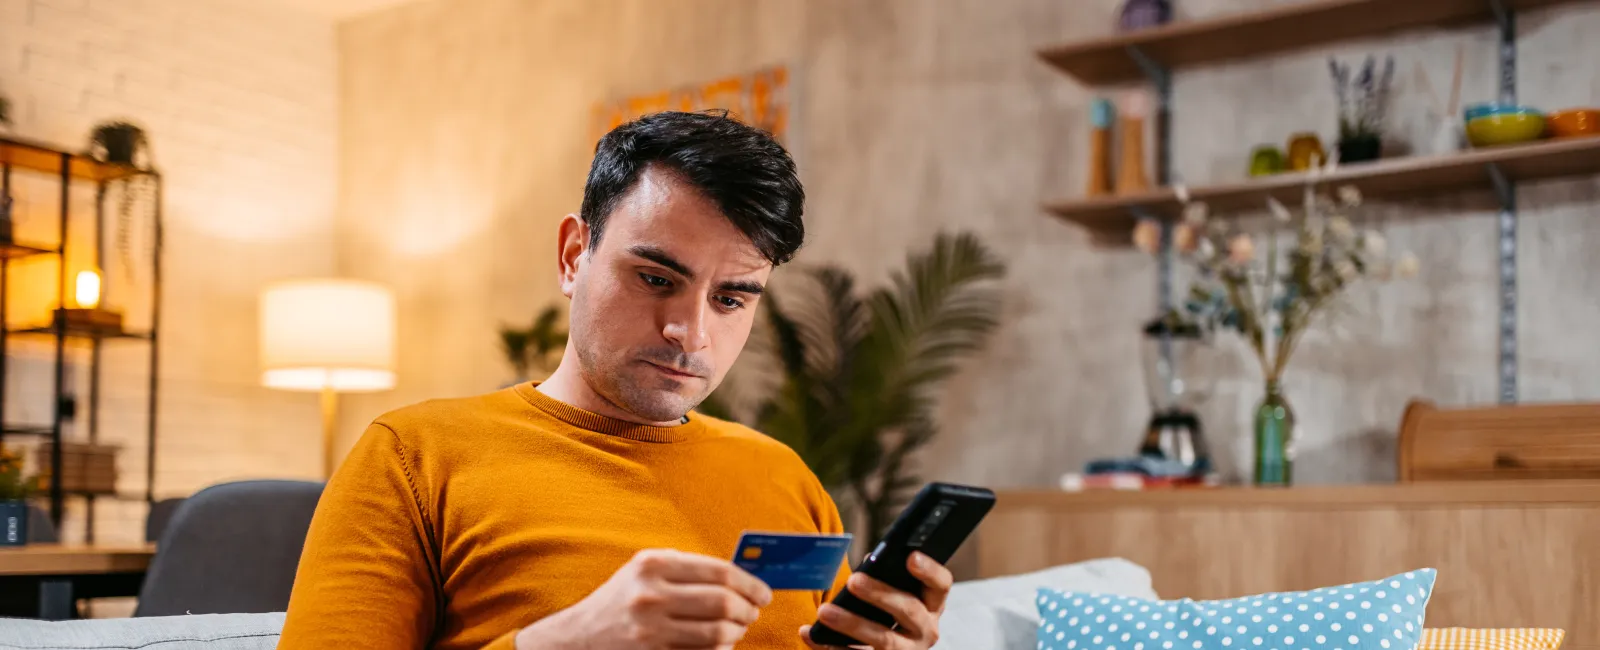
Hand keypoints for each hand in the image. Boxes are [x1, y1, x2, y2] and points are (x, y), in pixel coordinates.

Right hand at [516, 548, 773, 649]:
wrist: (578, 638)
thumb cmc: (620, 600)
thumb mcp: (644, 570)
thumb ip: (685, 567)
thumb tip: (738, 575)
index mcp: (653, 565)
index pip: (719, 572)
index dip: (750, 584)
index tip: (763, 593)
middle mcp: (651, 595)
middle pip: (722, 603)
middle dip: (747, 610)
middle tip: (753, 613)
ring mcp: (650, 630)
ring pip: (716, 634)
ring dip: (737, 633)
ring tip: (739, 629)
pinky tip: (721, 645)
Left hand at [799, 551, 952, 649]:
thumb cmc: (889, 611)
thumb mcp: (896, 594)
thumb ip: (887, 577)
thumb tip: (869, 560)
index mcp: (932, 605)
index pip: (941, 585)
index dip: (929, 570)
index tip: (910, 557)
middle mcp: (925, 630)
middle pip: (908, 610)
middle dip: (880, 594)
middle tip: (853, 581)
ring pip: (882, 639)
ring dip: (851, 624)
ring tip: (825, 611)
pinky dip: (830, 646)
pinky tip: (810, 633)